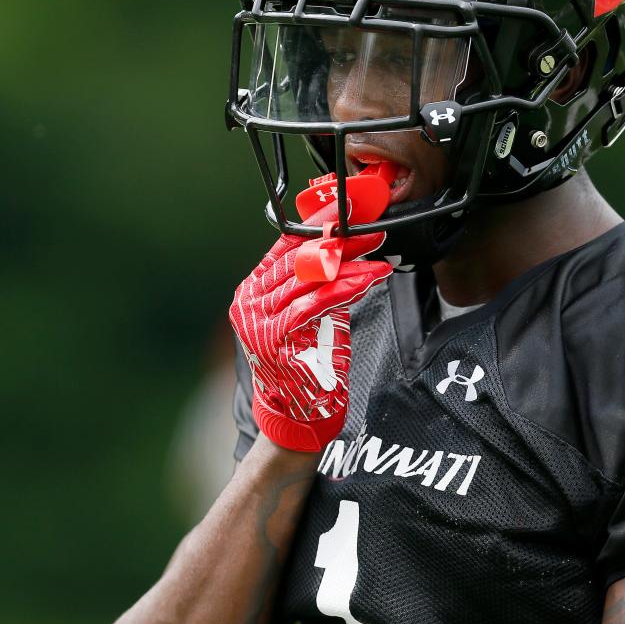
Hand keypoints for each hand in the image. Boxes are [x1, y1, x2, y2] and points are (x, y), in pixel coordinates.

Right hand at [229, 209, 391, 451]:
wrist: (296, 415)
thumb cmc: (305, 362)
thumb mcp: (307, 314)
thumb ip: (314, 284)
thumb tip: (344, 247)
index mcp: (251, 291)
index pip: (284, 246)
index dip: (315, 224)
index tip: (345, 208)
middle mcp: (248, 302)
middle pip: (298, 259)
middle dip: (338, 240)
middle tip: (369, 226)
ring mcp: (258, 320)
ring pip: (309, 278)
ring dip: (349, 261)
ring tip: (376, 249)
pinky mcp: (276, 337)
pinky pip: (317, 302)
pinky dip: (347, 286)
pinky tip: (370, 276)